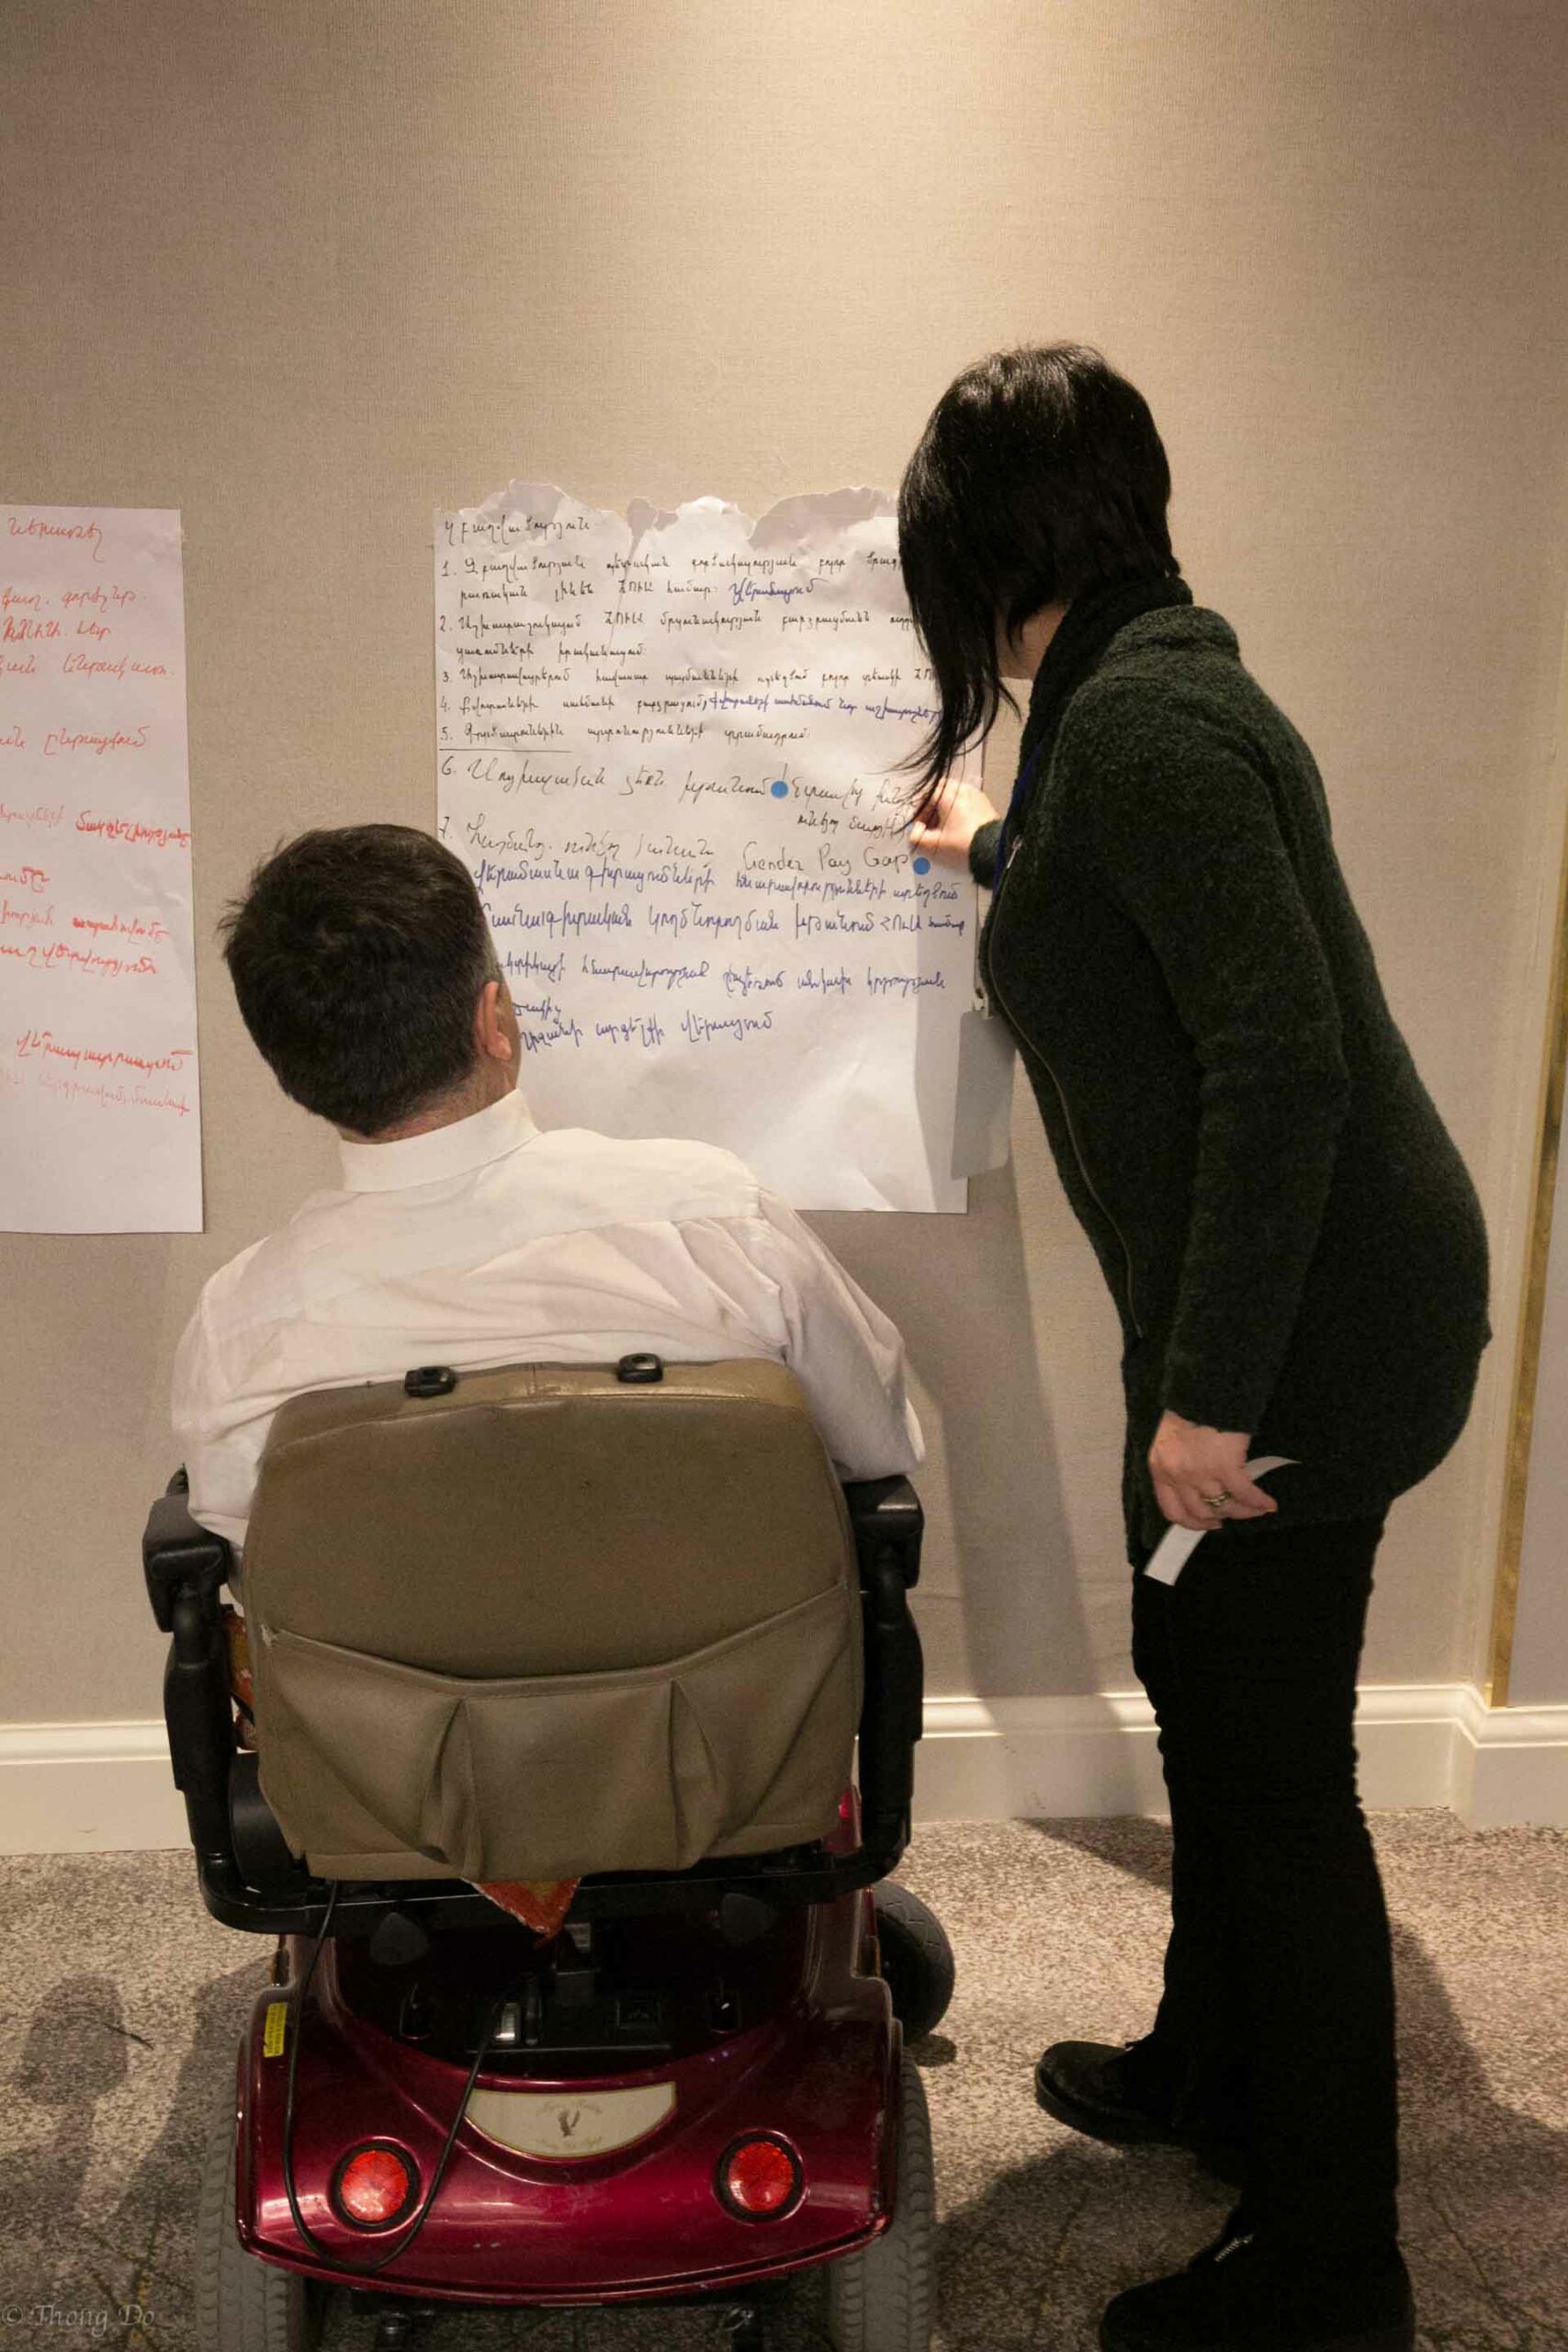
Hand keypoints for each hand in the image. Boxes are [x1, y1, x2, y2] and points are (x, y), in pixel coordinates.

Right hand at [906, 776, 1001, 870]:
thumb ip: (918, 838)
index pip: (927, 794)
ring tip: (946, 827)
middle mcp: (962, 789)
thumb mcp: (936, 844)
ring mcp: (975, 794)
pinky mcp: (985, 803)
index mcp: (948, 795)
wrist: (993, 849)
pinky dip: (959, 810)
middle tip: (932, 825)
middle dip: (934, 807)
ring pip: (954, 795)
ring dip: (946, 808)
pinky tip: (959, 826)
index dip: (920, 810)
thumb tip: (915, 831)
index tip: (920, 825)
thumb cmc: (962, 844)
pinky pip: (967, 801)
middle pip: (941, 792)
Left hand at [1149, 1410, 1279, 1531]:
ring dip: (1243, 1511)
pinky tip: (1269, 1504)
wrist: (1204, 1388)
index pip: (1172, 1510)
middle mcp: (1177, 1475)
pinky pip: (1244, 1493)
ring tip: (1257, 1509)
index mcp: (1159, 1468)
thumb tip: (1198, 1484)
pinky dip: (1258, 1502)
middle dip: (1221, 1517)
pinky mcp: (1225, 1467)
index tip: (1208, 1522)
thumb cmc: (1189, 1408)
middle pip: (1200, 1512)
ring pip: (1224, 1506)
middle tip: (1235, 1513)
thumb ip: (1177, 1463)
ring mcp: (1200, 1473)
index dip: (1192, 1522)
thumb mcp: (1170, 1439)